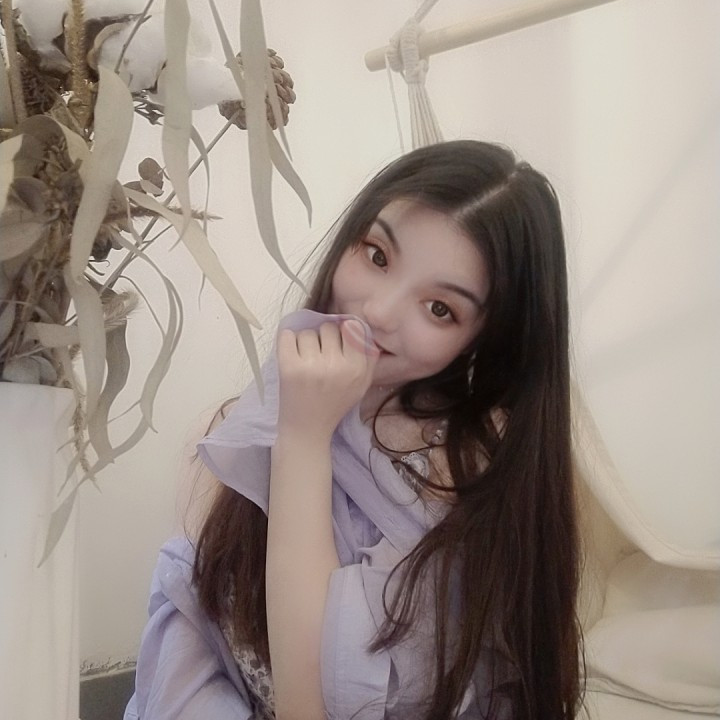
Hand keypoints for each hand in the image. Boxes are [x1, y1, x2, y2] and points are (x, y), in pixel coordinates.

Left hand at [276, 319, 378, 441]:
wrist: (307, 428)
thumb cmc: (335, 404)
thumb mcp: (362, 385)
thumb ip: (368, 358)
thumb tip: (362, 327)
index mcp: (356, 368)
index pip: (351, 328)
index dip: (343, 332)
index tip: (337, 343)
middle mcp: (336, 365)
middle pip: (328, 328)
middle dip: (323, 338)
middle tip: (320, 354)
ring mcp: (311, 366)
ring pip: (307, 332)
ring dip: (305, 342)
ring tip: (305, 359)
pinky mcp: (288, 368)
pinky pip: (286, 335)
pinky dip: (287, 340)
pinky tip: (291, 353)